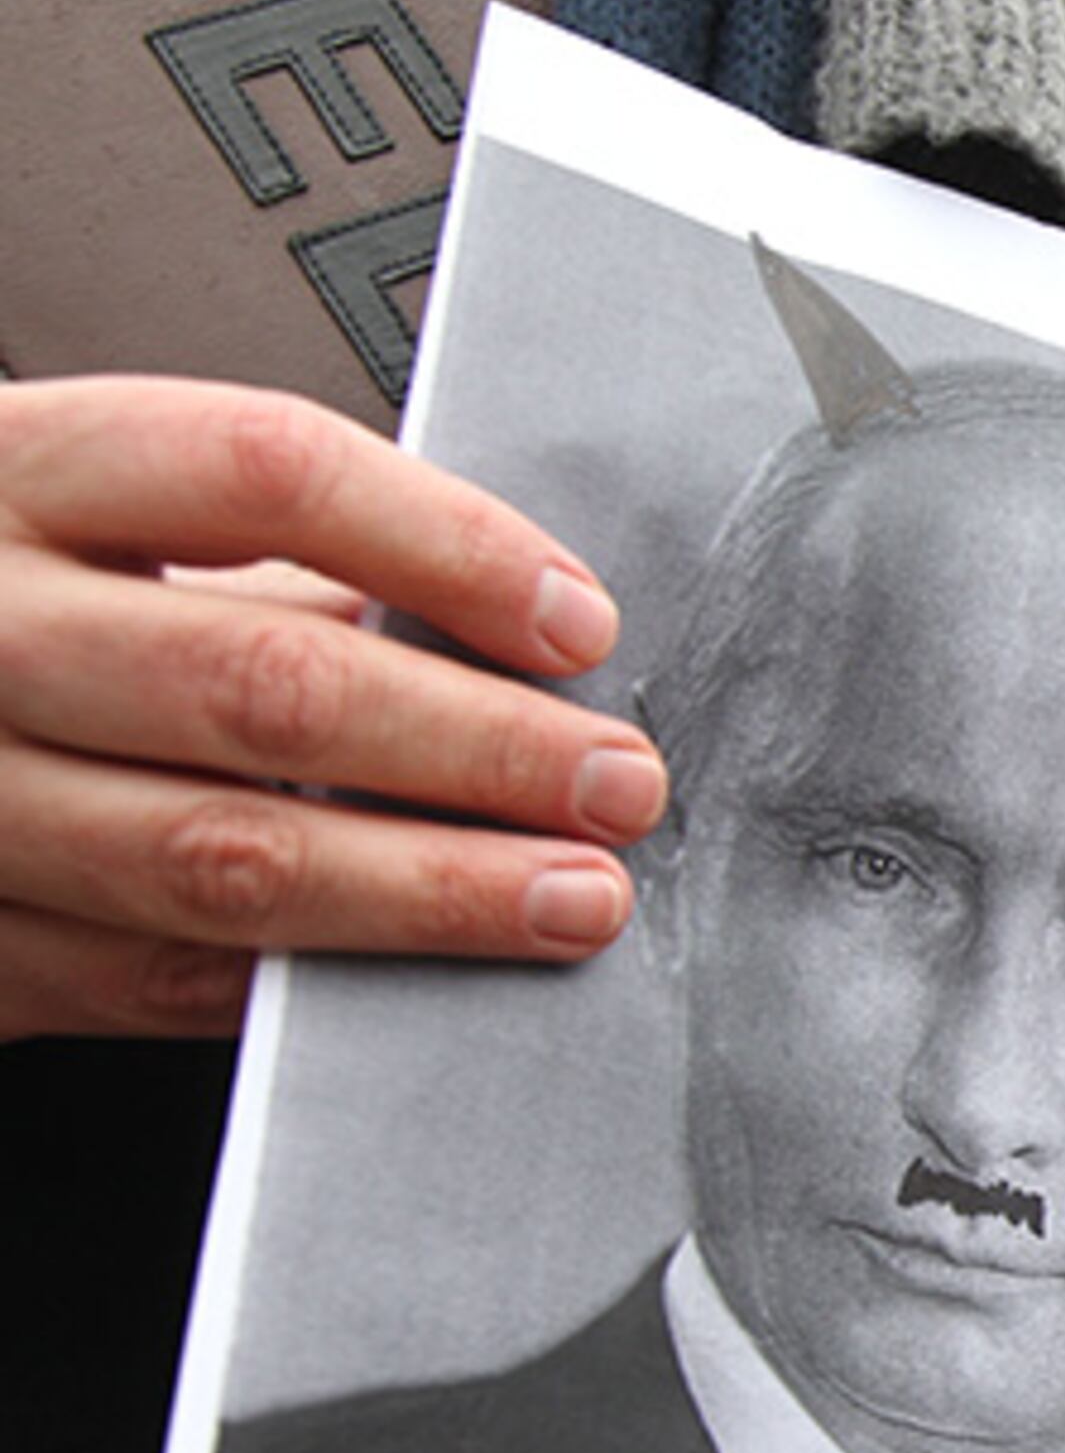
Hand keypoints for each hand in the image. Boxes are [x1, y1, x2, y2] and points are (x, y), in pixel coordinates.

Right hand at [0, 377, 665, 1038]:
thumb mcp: (86, 518)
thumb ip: (257, 561)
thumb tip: (504, 633)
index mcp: (13, 473)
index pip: (263, 471)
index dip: (446, 546)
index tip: (577, 623)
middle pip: (264, 686)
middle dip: (477, 751)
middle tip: (616, 786)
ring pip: (219, 858)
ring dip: (427, 892)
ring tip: (568, 899)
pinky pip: (146, 977)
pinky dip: (303, 982)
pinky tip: (415, 980)